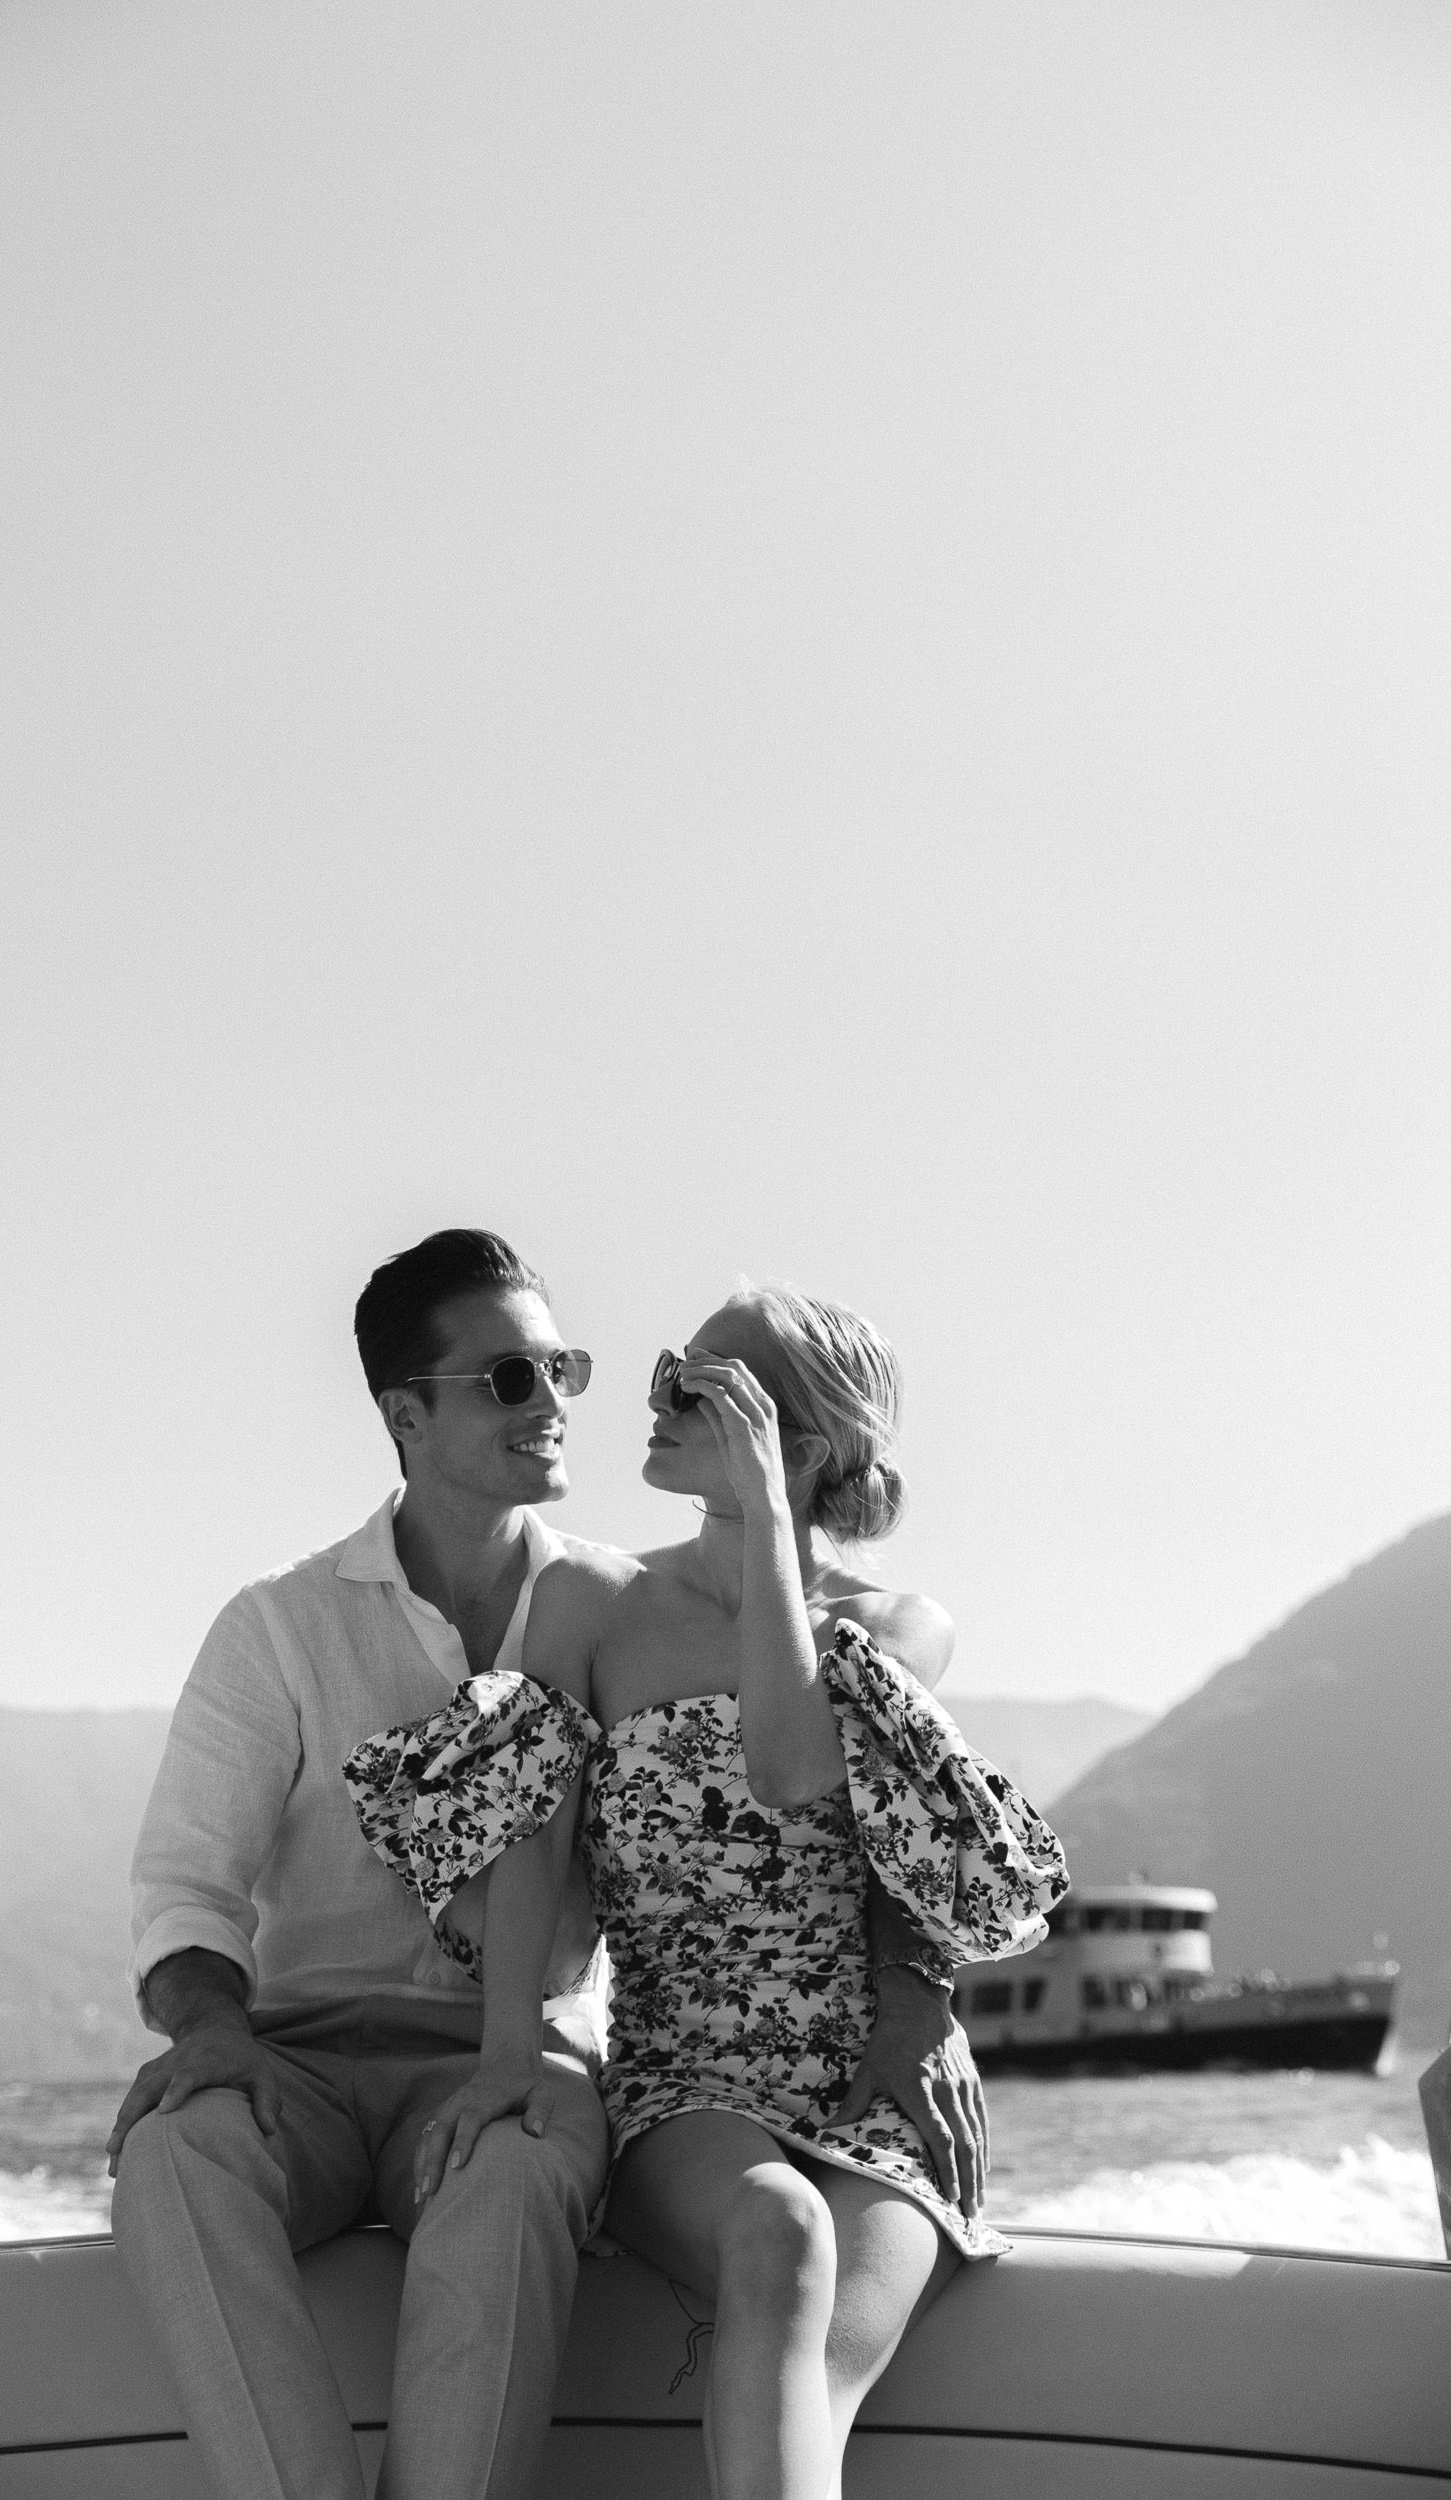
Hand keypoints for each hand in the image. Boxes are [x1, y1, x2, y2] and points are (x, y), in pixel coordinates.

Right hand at [106, 2016, 280, 2175]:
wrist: (213, 2027)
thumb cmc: (240, 2058)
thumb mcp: (261, 2072)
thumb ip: (267, 2099)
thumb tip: (268, 2130)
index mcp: (203, 2061)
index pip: (187, 2075)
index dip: (176, 2090)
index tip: (165, 2109)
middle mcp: (174, 2064)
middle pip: (147, 2089)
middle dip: (131, 2117)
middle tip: (118, 2149)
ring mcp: (157, 2070)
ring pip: (133, 2097)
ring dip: (120, 2126)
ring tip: (112, 2161)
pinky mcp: (146, 2077)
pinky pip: (131, 2101)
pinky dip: (121, 2124)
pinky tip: (116, 2153)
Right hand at [414, 2043, 555, 2202]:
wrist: (505, 2063)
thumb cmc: (525, 2085)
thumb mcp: (541, 2093)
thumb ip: (540, 2110)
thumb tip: (535, 2133)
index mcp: (486, 2096)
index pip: (471, 2117)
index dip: (463, 2140)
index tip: (457, 2166)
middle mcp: (462, 2100)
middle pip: (442, 2128)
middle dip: (434, 2160)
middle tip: (431, 2191)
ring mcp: (449, 2107)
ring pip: (429, 2134)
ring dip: (423, 2164)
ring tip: (422, 2196)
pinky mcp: (442, 2114)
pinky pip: (426, 2137)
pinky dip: (420, 2160)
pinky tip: (420, 2185)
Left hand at [680, 1353, 791, 1516]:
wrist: (764, 1496)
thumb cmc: (750, 1472)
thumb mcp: (732, 1438)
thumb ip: (718, 1416)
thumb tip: (701, 1399)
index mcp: (764, 1406)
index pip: (741, 1371)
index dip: (716, 1360)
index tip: (696, 1357)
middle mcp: (763, 1405)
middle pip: (735, 1367)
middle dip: (707, 1360)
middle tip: (686, 1362)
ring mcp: (755, 1414)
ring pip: (727, 1376)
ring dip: (701, 1370)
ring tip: (683, 1373)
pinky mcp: (743, 1425)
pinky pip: (720, 1395)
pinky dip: (701, 1386)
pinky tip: (687, 1388)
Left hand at [826, 1967, 988, 2217]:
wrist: (919, 2002)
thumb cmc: (888, 2039)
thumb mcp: (868, 2069)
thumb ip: (853, 2104)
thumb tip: (826, 2134)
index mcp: (919, 2089)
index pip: (939, 2137)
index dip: (947, 2170)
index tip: (951, 2199)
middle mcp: (946, 2090)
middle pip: (963, 2143)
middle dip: (968, 2183)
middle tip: (971, 2216)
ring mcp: (963, 2085)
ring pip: (976, 2135)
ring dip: (979, 2171)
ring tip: (979, 2202)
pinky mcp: (972, 2080)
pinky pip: (981, 2119)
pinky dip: (983, 2146)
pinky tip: (983, 2168)